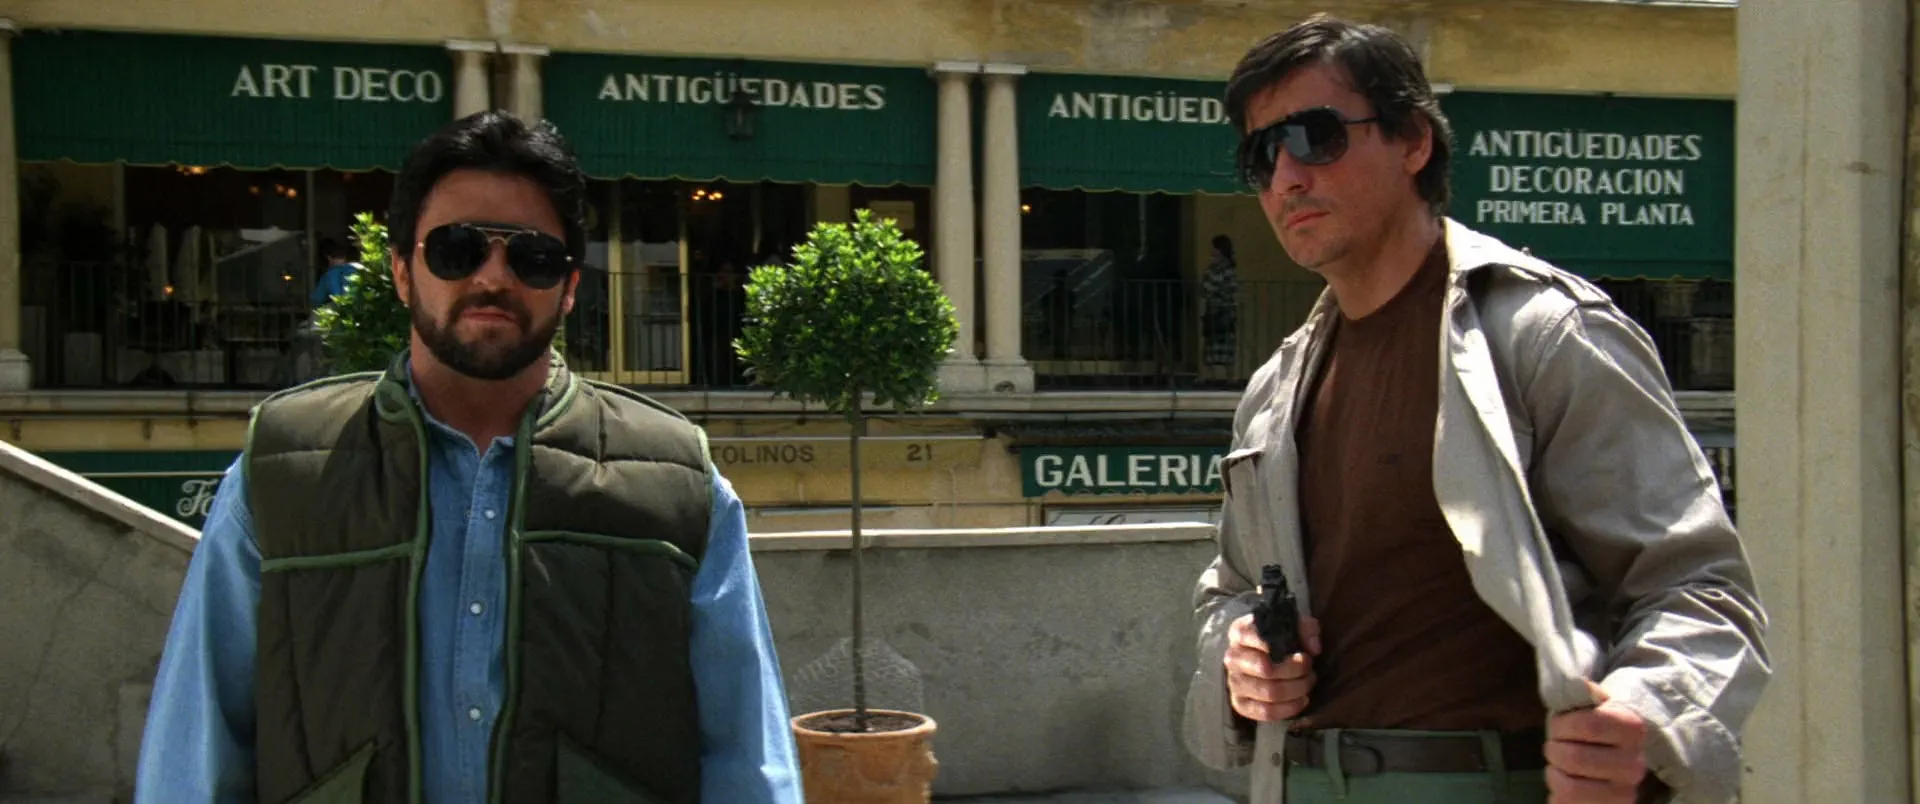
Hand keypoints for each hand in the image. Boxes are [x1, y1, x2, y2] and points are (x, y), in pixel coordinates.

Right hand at [1224, 612, 1321, 721]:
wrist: (1268, 657)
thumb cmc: (1281, 638)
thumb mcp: (1294, 625)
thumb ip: (1306, 629)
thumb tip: (1314, 648)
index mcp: (1240, 632)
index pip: (1255, 638)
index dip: (1282, 648)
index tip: (1303, 654)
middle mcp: (1232, 657)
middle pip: (1266, 669)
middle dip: (1295, 671)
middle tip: (1309, 670)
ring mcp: (1234, 682)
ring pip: (1269, 692)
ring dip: (1296, 689)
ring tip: (1307, 683)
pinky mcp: (1240, 703)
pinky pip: (1265, 712)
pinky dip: (1289, 708)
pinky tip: (1302, 700)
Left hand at [1545, 680, 1648, 802]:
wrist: (1606, 759)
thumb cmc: (1588, 728)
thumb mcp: (1587, 706)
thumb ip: (1583, 694)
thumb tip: (1582, 685)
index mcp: (1633, 729)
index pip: (1590, 725)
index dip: (1563, 725)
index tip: (1559, 726)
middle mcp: (1635, 764)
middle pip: (1575, 758)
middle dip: (1554, 750)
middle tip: (1555, 746)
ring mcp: (1625, 793)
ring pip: (1570, 788)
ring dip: (1554, 774)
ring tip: (1558, 766)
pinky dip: (1556, 794)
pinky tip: (1564, 783)